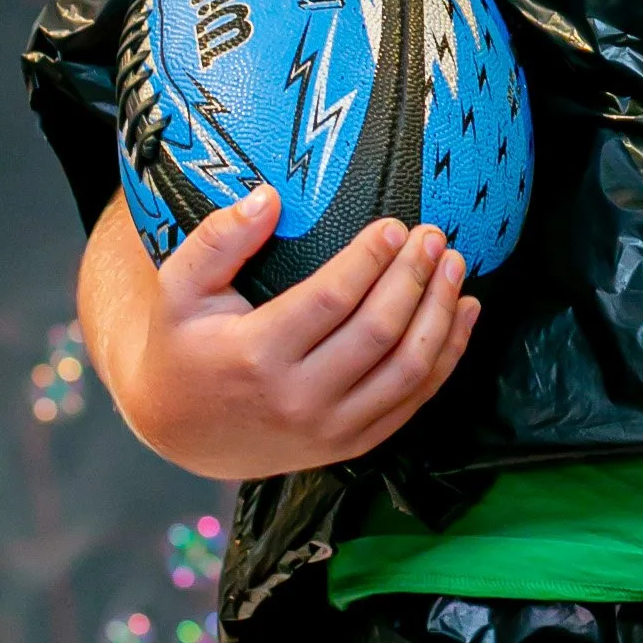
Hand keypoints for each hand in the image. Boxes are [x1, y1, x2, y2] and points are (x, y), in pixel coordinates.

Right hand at [79, 186, 478, 479]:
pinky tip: (463, 315)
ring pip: (407, 370)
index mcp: (256, 355)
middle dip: (415, 277)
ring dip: (440, 314)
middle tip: (436, 235)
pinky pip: (412, 402)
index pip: (332, 300)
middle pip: (378, 332)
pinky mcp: (349, 446)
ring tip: (455, 266)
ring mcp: (328, 430)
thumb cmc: (182, 346)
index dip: (370, 259)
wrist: (178, 431)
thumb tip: (270, 197)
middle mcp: (298, 399)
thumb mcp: (180, 287)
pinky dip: (446, 358)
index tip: (395, 225)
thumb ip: (219, 239)